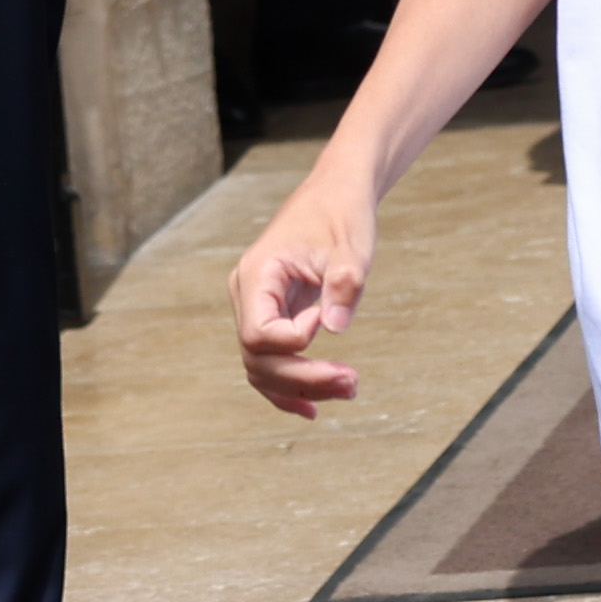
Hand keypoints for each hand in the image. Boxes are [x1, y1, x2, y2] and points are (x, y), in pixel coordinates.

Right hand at [231, 173, 378, 416]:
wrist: (337, 194)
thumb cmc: (342, 214)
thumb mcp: (351, 246)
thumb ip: (343, 284)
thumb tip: (335, 327)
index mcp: (256, 275)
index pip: (259, 333)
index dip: (294, 341)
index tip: (326, 319)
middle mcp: (247, 295)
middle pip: (258, 360)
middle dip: (304, 379)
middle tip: (353, 383)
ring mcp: (256, 309)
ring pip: (262, 369)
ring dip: (301, 388)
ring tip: (349, 389)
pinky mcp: (272, 317)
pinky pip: (271, 362)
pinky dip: (290, 387)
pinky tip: (316, 406)